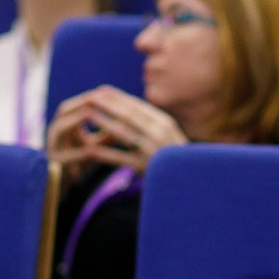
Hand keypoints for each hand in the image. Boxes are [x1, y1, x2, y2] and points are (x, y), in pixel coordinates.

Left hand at [46, 86, 187, 172]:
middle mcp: (161, 134)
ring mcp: (154, 151)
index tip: (101, 91)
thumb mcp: (169, 140)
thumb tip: (133, 111)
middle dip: (107, 104)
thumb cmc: (177, 164)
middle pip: (129, 115)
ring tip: (86, 114)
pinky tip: (89, 150)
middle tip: (88, 97)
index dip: (118, 97)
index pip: (138, 107)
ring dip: (103, 121)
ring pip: (123, 132)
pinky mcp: (146, 169)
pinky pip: (121, 158)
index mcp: (165, 125)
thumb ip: (153, 127)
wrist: (192, 187)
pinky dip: (104, 153)